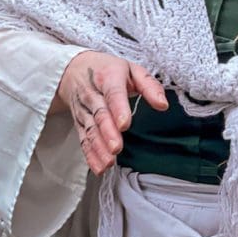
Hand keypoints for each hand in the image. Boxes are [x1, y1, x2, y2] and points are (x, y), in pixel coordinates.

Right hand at [53, 51, 168, 174]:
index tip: (124, 124)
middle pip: (100, 114)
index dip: (118, 109)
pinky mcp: (80, 122)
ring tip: (109, 162)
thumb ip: (149, 85)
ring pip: (90, 129)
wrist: (74, 69)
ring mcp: (84, 110)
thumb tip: (163, 104)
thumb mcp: (132, 69)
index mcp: (108, 77)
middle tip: (116, 148)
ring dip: (98, 147)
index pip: (113, 93)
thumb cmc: (108, 70)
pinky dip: (90, 154)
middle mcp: (93, 94)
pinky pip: (83, 139)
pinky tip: (99, 167)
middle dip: (107, 132)